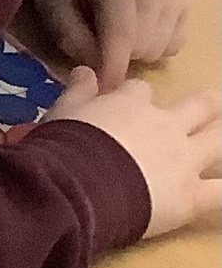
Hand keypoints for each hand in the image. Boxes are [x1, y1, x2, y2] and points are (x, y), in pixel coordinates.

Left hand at [34, 0, 193, 89]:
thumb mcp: (52, 3)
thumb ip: (69, 36)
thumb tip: (97, 69)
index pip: (121, 34)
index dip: (111, 69)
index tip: (102, 93)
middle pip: (140, 47)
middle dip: (114, 56)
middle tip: (95, 42)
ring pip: (157, 51)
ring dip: (133, 52)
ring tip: (114, 30)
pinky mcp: (189, 0)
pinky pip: (173, 46)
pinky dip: (153, 46)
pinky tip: (136, 28)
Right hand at [46, 68, 221, 236]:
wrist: (75, 186)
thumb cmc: (62, 148)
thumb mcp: (61, 113)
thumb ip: (77, 92)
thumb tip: (84, 70)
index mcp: (131, 105)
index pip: (140, 91)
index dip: (137, 97)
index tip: (129, 104)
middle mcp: (165, 126)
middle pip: (200, 104)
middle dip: (206, 104)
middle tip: (209, 108)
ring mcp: (183, 160)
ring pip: (219, 140)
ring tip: (221, 140)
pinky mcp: (190, 196)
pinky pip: (221, 194)